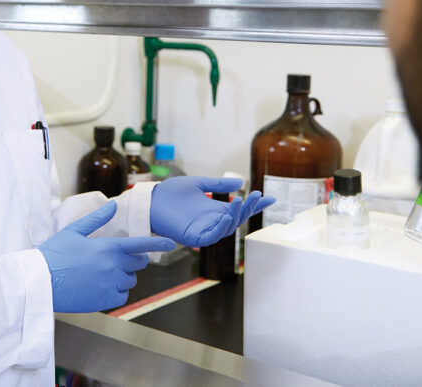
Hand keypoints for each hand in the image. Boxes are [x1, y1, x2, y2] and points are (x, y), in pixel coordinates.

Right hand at [37, 201, 176, 312]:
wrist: (39, 281)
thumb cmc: (54, 254)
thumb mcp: (73, 231)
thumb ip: (97, 219)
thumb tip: (113, 205)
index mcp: (106, 247)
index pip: (139, 244)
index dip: (157, 243)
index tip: (171, 242)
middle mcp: (112, 266)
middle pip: (137, 263)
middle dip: (132, 260)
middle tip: (116, 259)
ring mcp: (108, 285)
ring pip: (130, 281)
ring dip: (123, 277)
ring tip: (102, 274)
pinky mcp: (103, 301)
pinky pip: (122, 297)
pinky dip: (117, 292)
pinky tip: (102, 287)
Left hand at [150, 176, 274, 247]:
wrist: (151, 199)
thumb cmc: (170, 193)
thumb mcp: (198, 184)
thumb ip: (217, 185)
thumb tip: (239, 183)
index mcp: (215, 210)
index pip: (239, 209)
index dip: (254, 205)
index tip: (270, 198)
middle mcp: (212, 222)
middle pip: (237, 218)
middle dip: (248, 208)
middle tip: (256, 195)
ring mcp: (203, 230)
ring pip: (227, 228)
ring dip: (235, 216)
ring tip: (240, 201)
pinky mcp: (193, 238)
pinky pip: (211, 237)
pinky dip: (220, 228)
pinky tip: (225, 215)